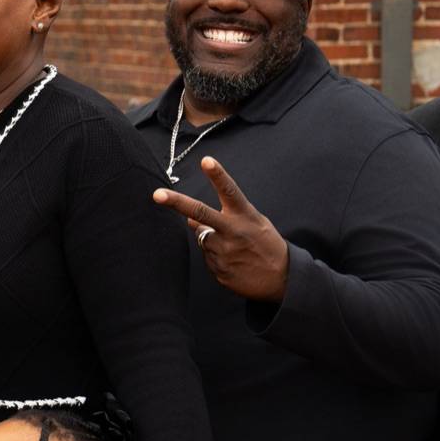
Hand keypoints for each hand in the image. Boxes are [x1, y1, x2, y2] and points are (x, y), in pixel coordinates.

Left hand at [152, 156, 289, 301]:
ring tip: (234, 248)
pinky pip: (207, 257)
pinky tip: (234, 261)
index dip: (217, 175)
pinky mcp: (218, 269)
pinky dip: (216, 256)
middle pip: (200, 213)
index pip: (229, 191)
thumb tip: (190, 220)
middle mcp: (232, 232)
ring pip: (202, 237)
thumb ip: (224, 216)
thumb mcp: (254, 224)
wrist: (283, 280)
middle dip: (176, 203)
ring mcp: (224, 252)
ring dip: (211, 239)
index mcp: (245, 216)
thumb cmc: (266, 245)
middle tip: (157, 194)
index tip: (207, 160)